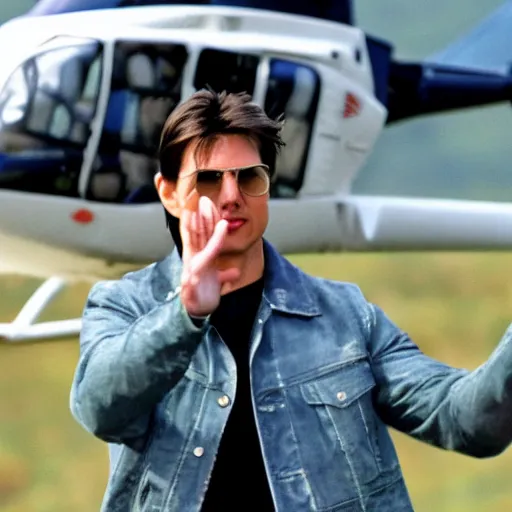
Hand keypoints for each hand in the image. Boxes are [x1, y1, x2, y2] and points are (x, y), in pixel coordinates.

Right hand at [179, 192, 239, 316]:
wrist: (197, 312)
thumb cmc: (204, 295)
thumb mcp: (216, 282)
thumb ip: (224, 274)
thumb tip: (234, 271)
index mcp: (198, 257)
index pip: (200, 234)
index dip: (202, 219)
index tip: (204, 202)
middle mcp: (194, 259)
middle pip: (196, 233)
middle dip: (198, 216)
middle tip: (200, 197)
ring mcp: (193, 267)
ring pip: (195, 241)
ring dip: (197, 225)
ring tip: (196, 210)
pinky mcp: (196, 277)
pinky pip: (205, 258)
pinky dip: (212, 245)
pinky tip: (217, 234)